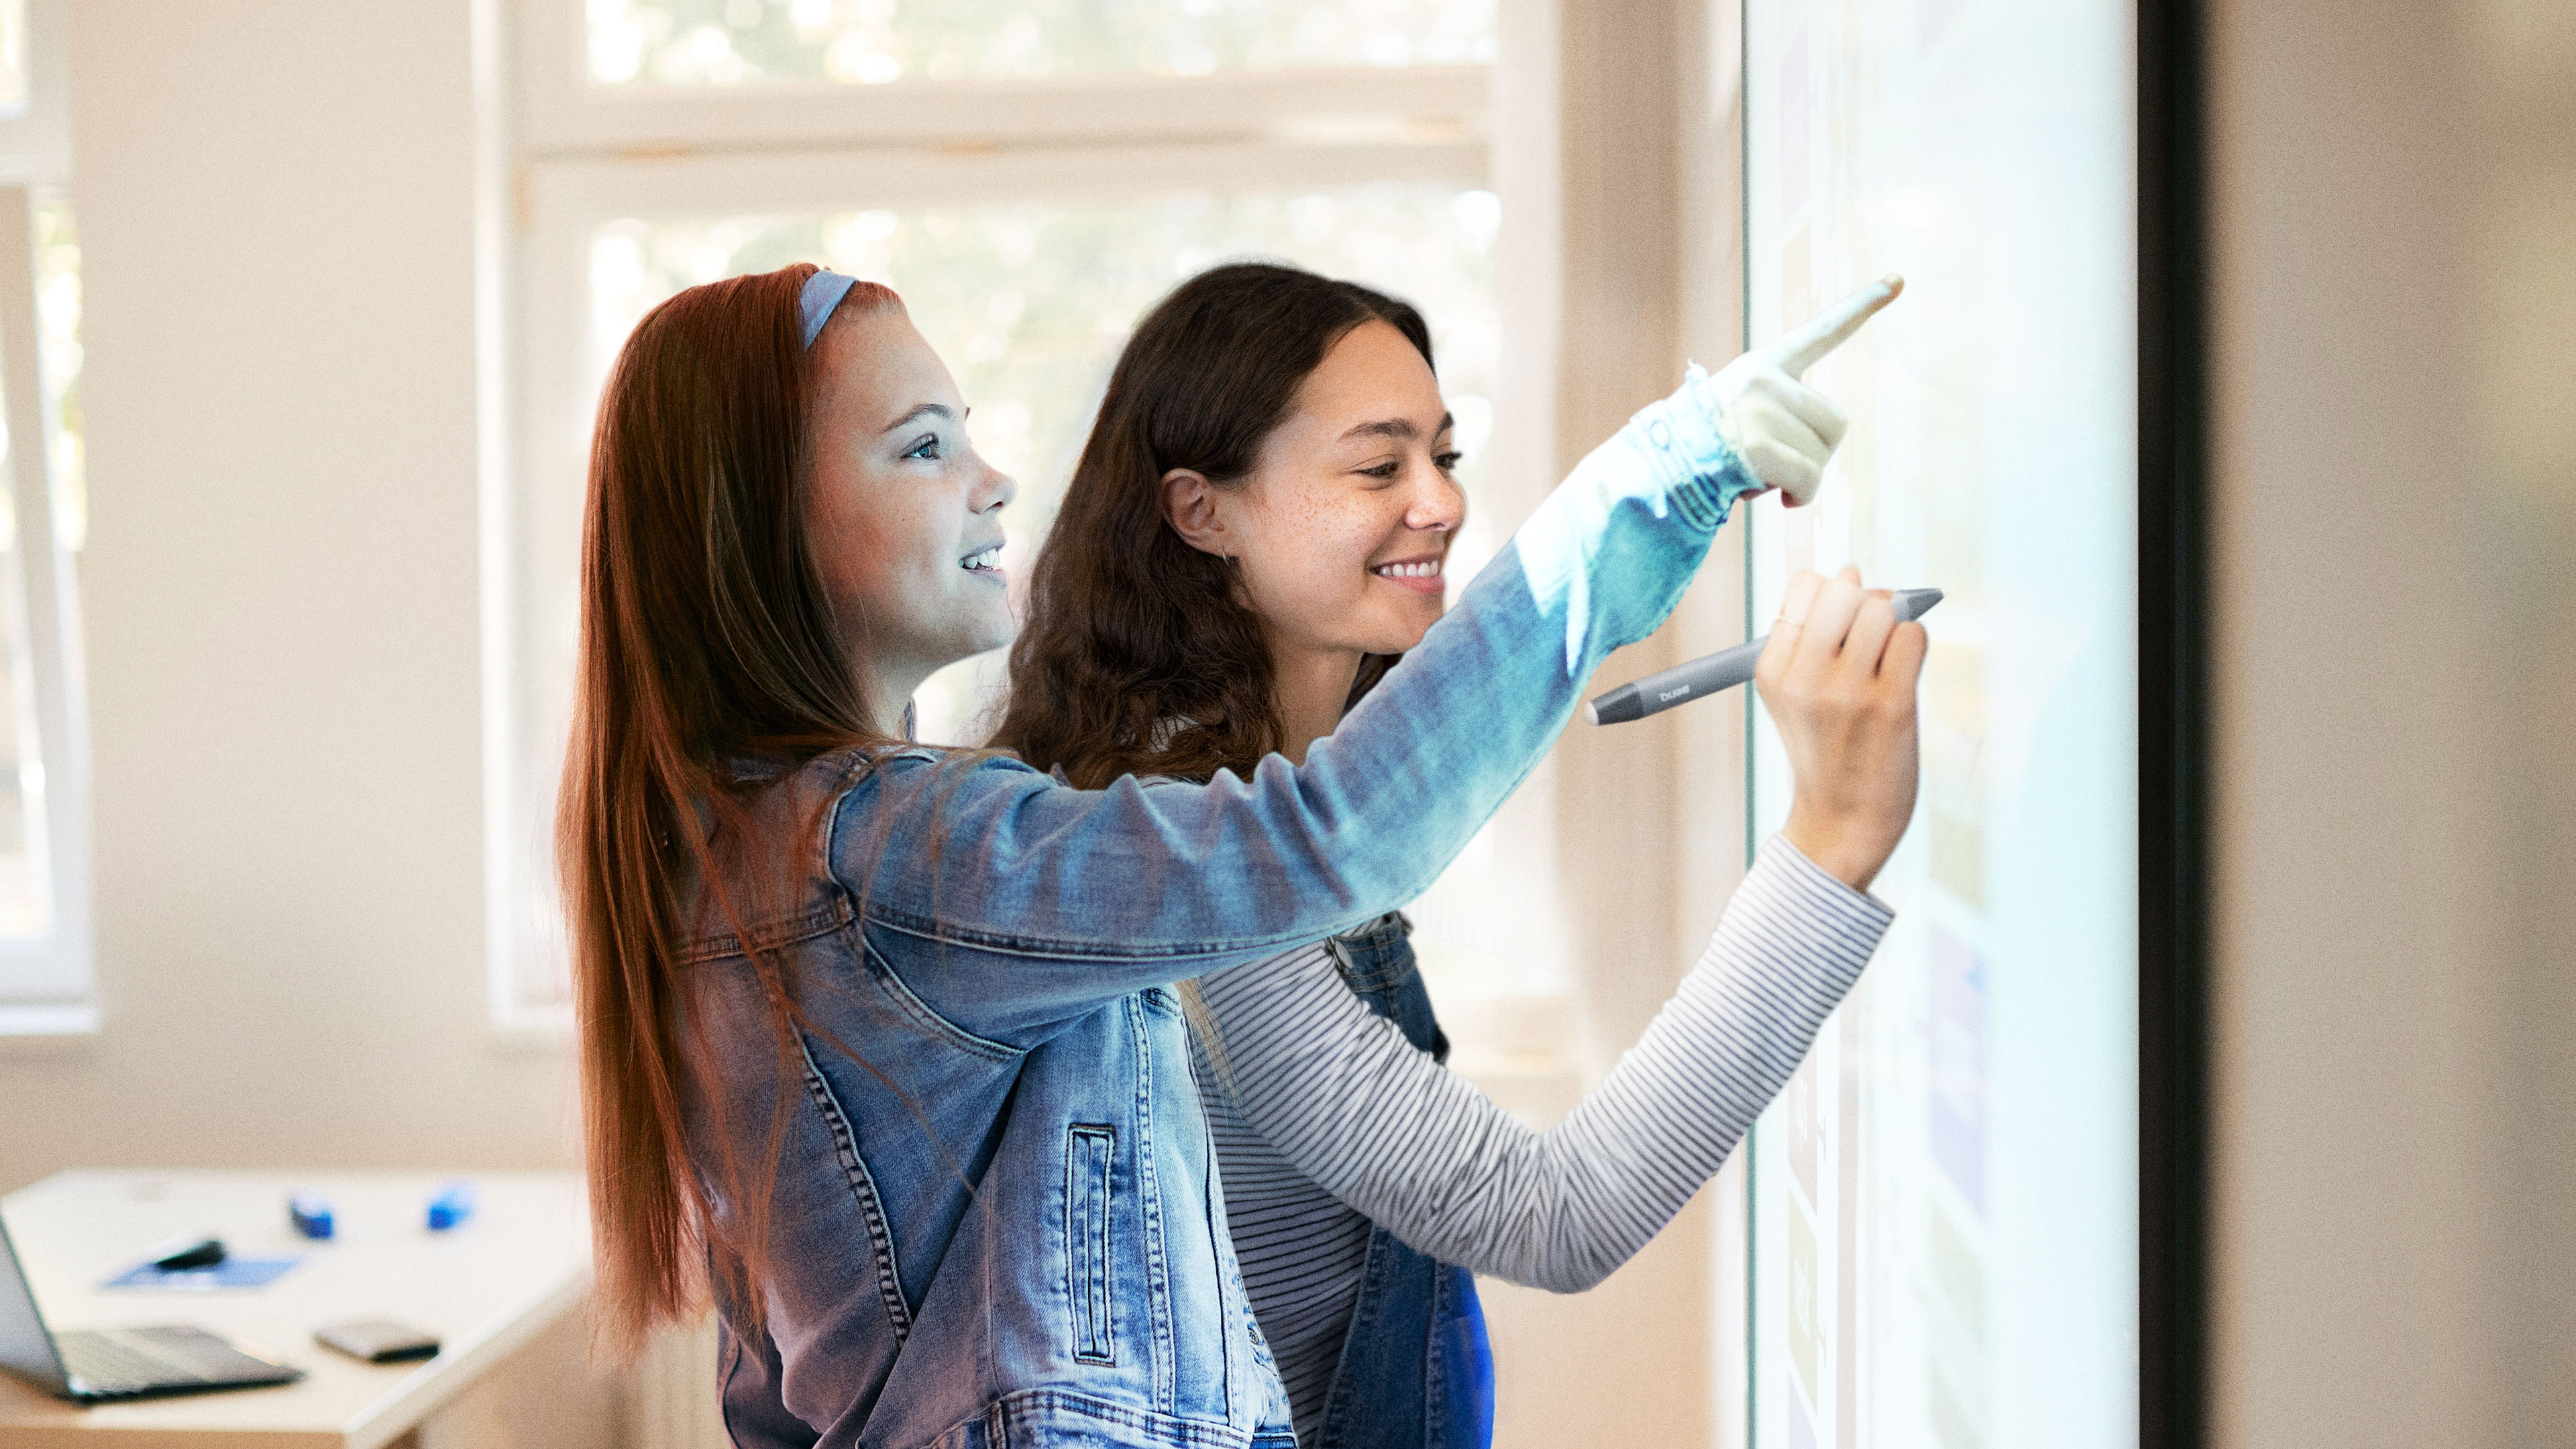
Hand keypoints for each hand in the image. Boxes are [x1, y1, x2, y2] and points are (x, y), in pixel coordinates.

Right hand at [1708, 276, 1901, 505]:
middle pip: (1834, 423)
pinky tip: (1776, 496)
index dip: (1863, 306)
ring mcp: (1763, 409)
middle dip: (1814, 454)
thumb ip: (1779, 419)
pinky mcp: (1760, 445)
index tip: (1900, 279)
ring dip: (1800, 478)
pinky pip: (1809, 481)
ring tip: (1756, 475)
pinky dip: (1799, 496)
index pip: (1821, 332)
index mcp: (1762, 366)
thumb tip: (1804, 471)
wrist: (1657, 471)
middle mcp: (1766, 379)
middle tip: (1775, 465)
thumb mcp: (1738, 419)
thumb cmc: (1698, 453)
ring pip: (1822, 456)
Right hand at [1753, 565, 1927, 890]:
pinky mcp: (1893, 705)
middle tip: (1871, 629)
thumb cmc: (1826, 753)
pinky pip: (1912, 637)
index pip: (1805, 587)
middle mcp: (1805, 678)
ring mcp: (1849, 692)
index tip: (1842, 617)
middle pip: (1844, 588)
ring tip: (1887, 656)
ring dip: (1892, 623)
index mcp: (1773, 671)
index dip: (1832, 590)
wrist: (1841, 824)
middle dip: (1865, 598)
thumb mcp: (1792, 699)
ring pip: (1881, 609)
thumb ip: (1808, 642)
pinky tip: (1902, 672)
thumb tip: (1855, 576)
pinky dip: (1913, 644)